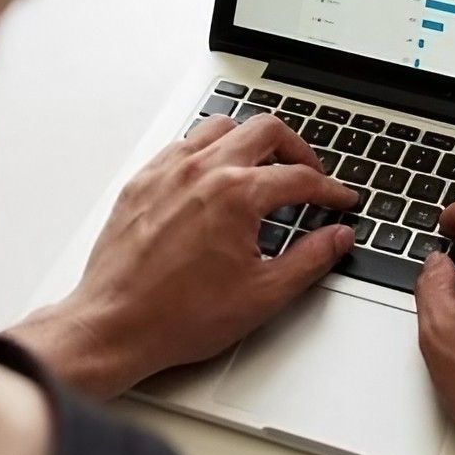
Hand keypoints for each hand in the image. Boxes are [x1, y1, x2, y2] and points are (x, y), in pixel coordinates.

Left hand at [10, 114, 357, 397]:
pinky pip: (182, 145)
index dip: (330, 189)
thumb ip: (311, 259)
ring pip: (221, 127)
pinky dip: (207, 151)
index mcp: (237, 195)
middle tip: (309, 173)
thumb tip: (338, 238)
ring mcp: (168, 172)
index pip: (300, 177)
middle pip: (266, 130)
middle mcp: (202, 171)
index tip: (339, 200)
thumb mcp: (263, 294)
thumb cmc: (178, 316)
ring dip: (250, 141)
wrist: (115, 327)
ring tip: (263, 166)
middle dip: (297, 149)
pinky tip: (213, 176)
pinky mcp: (142, 182)